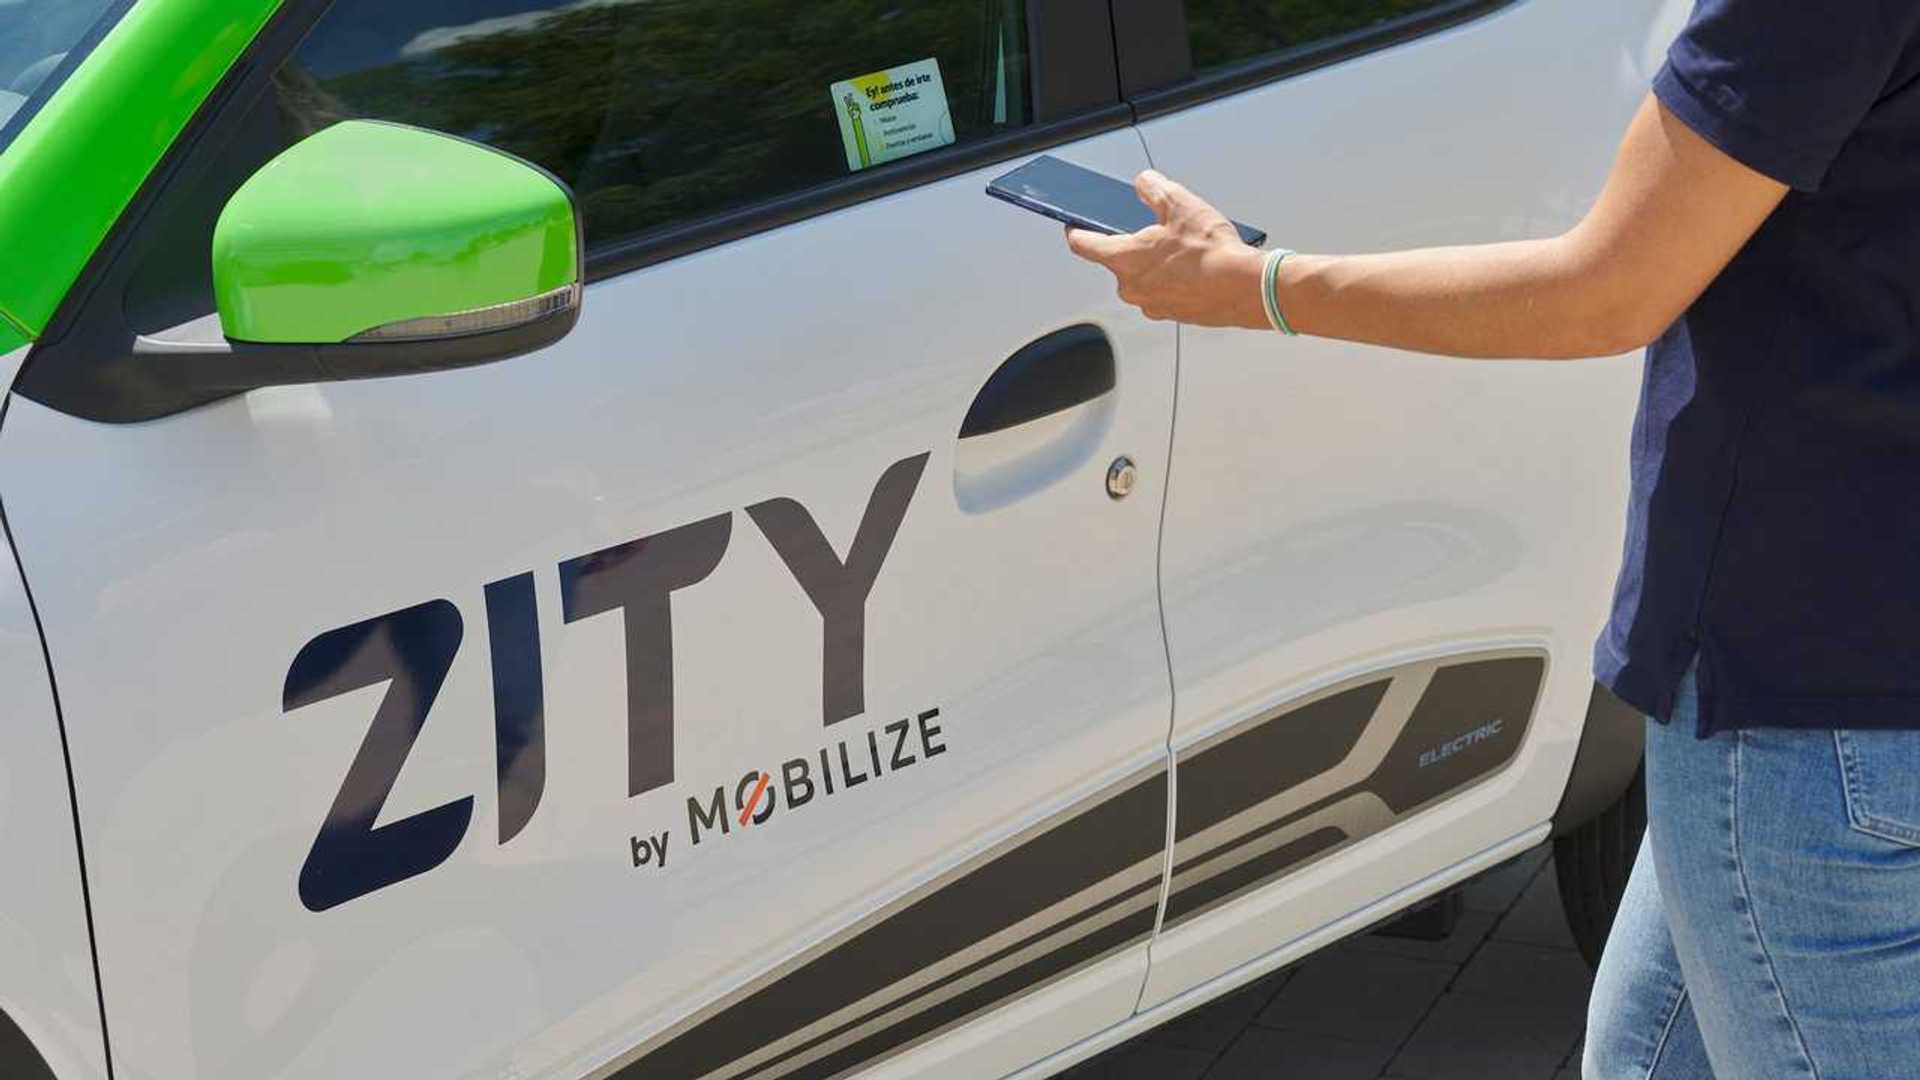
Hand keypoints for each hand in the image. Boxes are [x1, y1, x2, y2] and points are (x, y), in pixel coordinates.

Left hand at [1065, 170, 1268, 328]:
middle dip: (1134, 246)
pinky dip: (1175, 281)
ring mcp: (1151, 305)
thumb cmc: (1211, 252)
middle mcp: (1132, 288)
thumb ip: (1153, 189)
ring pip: (1144, 279)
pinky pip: (1164, 293)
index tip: (1073, 227)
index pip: (1084, 245)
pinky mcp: (1172, 315)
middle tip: (1158, 232)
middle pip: (1119, 262)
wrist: (1244, 288)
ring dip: (1157, 265)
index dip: (1076, 232)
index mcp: (1124, 259)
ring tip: (1186, 250)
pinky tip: (1196, 269)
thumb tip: (1143, 183)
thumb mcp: (1180, 203)